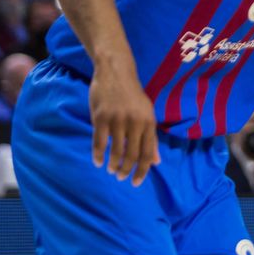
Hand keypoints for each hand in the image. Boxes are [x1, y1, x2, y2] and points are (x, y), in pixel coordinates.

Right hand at [89, 65, 159, 185]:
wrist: (116, 72)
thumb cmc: (132, 95)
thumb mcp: (146, 113)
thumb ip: (150, 138)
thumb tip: (155, 162)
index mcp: (149, 122)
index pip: (147, 152)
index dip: (143, 170)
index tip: (136, 182)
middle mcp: (135, 122)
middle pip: (132, 154)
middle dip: (127, 170)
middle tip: (120, 177)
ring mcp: (117, 120)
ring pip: (115, 150)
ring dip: (113, 164)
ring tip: (111, 170)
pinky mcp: (101, 117)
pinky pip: (99, 142)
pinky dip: (98, 155)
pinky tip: (98, 162)